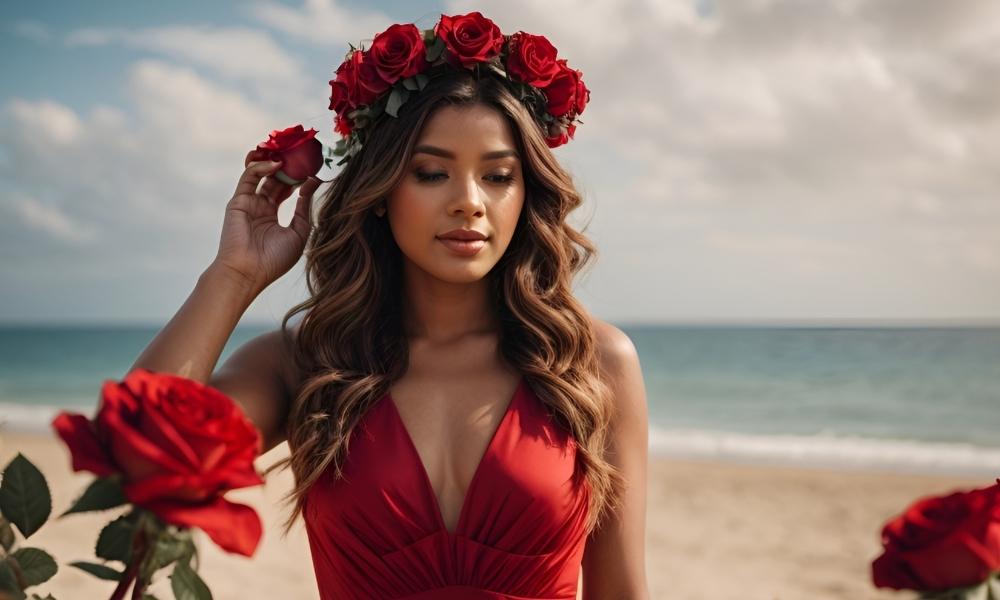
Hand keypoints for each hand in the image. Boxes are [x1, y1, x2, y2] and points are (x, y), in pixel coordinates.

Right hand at [212, 149, 319, 295]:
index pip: (287, 189)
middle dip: (288, 165)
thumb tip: (313, 183)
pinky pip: (249, 177)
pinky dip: (261, 166)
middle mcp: (260, 207)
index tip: (314, 167)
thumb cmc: (274, 260)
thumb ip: (304, 209)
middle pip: (275, 178)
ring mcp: (248, 202)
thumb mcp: (298, 233)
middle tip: (302, 152)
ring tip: (289, 151)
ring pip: (261, 173)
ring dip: (274, 160)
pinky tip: (277, 163)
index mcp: (273, 217)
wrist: (248, 272)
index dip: (300, 177)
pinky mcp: (238, 200)